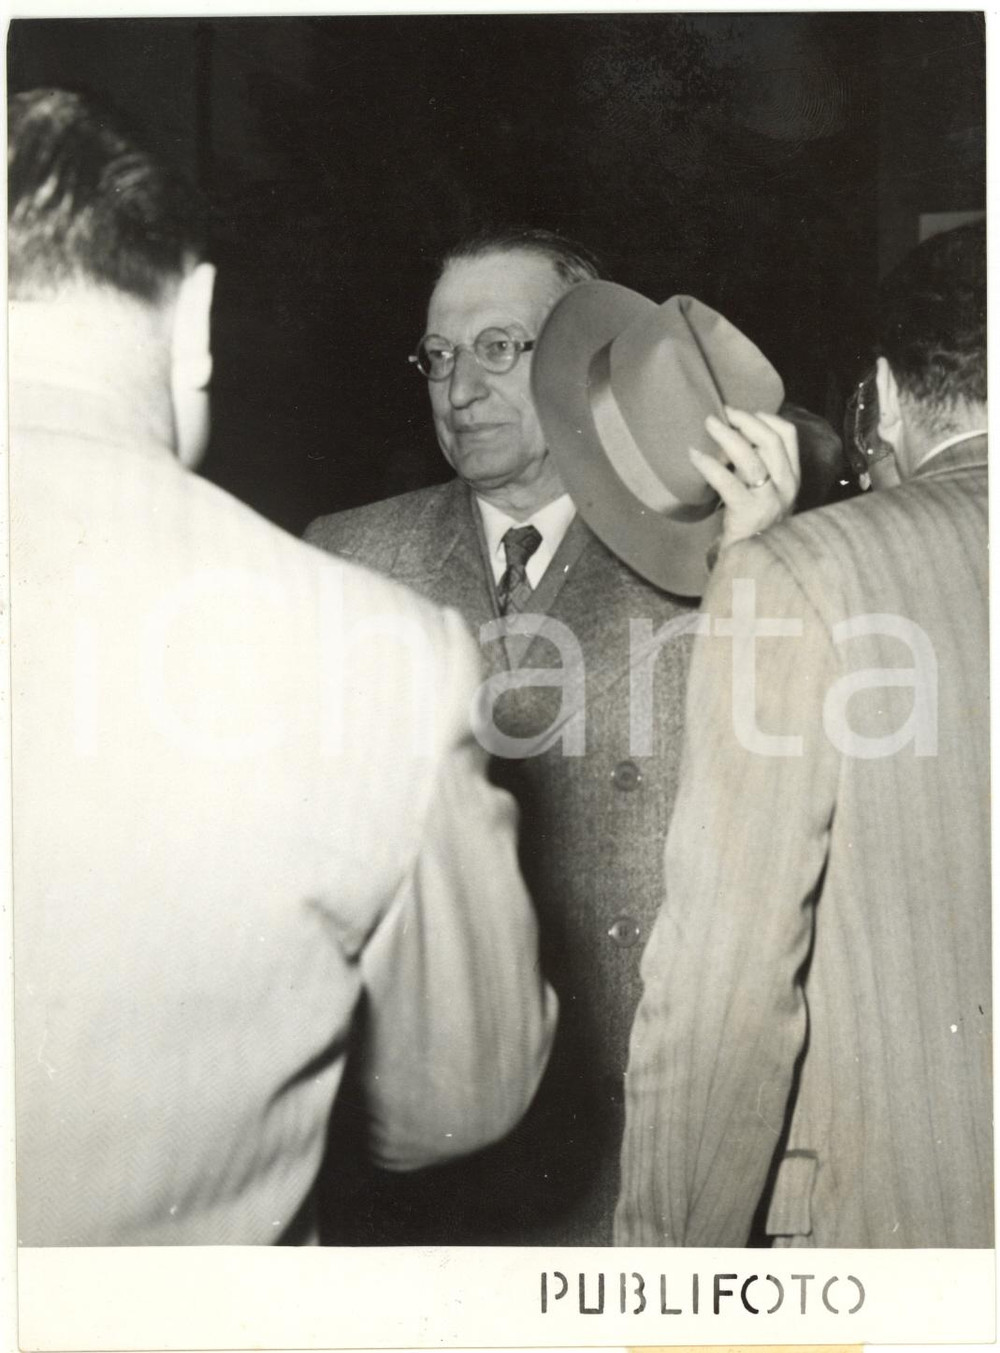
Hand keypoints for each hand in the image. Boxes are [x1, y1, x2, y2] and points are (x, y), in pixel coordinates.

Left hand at [690, 406, 800, 556]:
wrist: (755, 569)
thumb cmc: (754, 529)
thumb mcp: (765, 496)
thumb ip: (758, 470)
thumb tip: (732, 438)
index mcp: (792, 478)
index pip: (788, 436)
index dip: (766, 418)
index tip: (744, 412)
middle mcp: (786, 487)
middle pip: (771, 440)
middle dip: (745, 420)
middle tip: (721, 412)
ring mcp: (770, 501)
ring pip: (752, 458)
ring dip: (728, 436)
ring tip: (708, 424)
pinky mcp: (749, 514)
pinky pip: (728, 482)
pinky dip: (710, 465)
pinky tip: (694, 456)